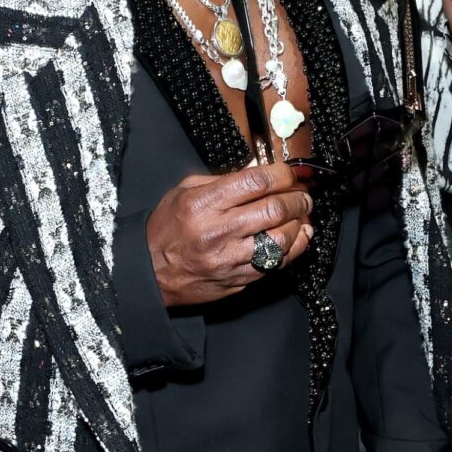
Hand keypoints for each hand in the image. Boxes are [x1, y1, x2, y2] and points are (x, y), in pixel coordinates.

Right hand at [146, 161, 313, 306]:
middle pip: (274, 209)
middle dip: (297, 198)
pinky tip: (297, 237)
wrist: (150, 271)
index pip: (255, 182)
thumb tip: (259, 172)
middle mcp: (217, 231)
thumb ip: (221, 180)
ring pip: (281, 239)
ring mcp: (229, 259)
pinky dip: (294, 248)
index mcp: (203, 203)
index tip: (289, 174)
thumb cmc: (166, 228)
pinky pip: (276, 264)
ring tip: (301, 214)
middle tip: (302, 195)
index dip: (282, 174)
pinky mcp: (238, 279)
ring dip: (299, 223)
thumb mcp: (184, 192)